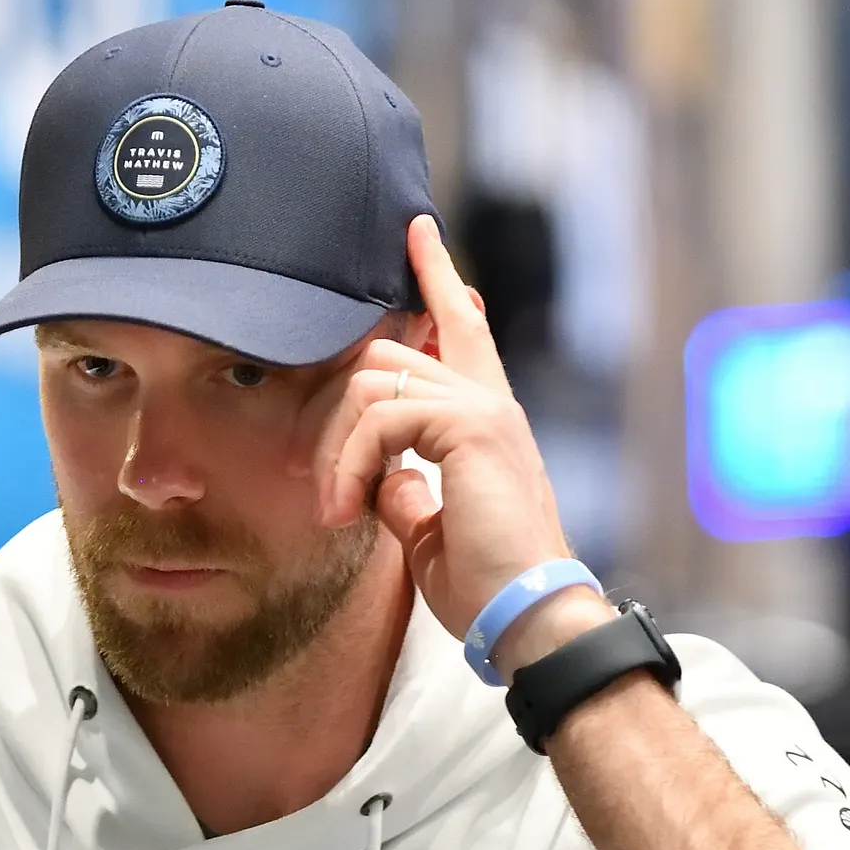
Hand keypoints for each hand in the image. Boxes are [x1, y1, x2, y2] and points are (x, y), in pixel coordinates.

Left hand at [300, 215, 607, 661]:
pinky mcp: (472, 426)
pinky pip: (381, 416)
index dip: (436, 277)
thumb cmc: (486, 585)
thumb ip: (403, 488)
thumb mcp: (427, 529)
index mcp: (485, 419)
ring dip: (336, 449)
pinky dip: (350, 462)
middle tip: (323, 488)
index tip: (417, 233)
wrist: (526, 616)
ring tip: (336, 508)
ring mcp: (484, 407)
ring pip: (372, 381)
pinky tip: (349, 507)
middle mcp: (490, 400)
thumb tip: (376, 478)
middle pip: (385, 353)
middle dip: (331, 414)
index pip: (460, 326)